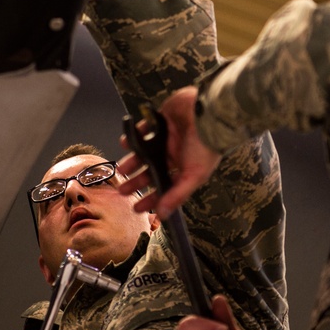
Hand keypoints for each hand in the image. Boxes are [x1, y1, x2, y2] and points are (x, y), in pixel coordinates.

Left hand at [117, 86, 221, 216]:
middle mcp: (174, 154)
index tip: (137, 207)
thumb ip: (177, 195)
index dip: (151, 198)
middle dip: (136, 181)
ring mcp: (167, 137)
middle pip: (151, 171)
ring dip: (132, 160)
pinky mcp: (161, 120)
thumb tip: (163, 215)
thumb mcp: (193, 175)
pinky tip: (126, 142)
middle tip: (122, 190)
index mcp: (184, 168)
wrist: (208, 114)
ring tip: (121, 168)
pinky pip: (143, 129)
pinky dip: (134, 135)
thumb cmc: (205, 146)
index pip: (164, 186)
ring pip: (145, 152)